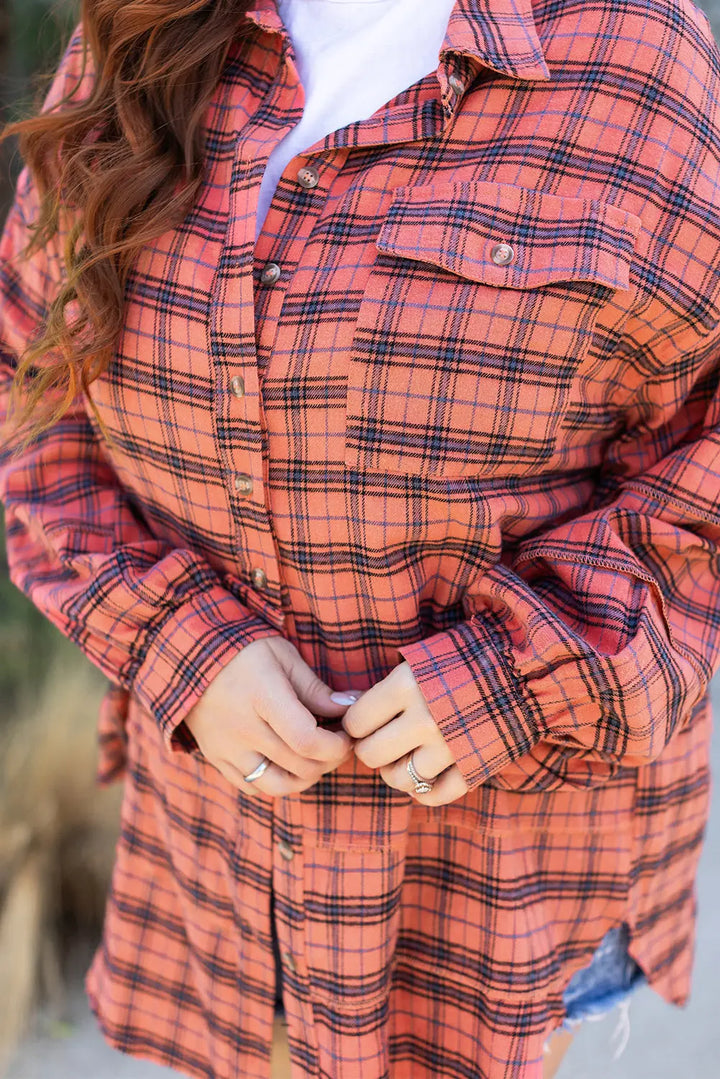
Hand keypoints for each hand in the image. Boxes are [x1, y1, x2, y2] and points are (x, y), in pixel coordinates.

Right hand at [184, 638, 354, 796]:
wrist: (188, 655)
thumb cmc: (244, 650)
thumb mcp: (284, 656)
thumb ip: (316, 688)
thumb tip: (351, 708)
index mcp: (262, 696)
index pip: (307, 740)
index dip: (336, 746)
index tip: (346, 734)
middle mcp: (242, 729)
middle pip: (299, 765)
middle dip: (330, 759)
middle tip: (339, 743)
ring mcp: (226, 748)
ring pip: (277, 785)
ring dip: (306, 777)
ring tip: (316, 757)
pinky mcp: (216, 758)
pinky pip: (252, 787)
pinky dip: (277, 782)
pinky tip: (287, 762)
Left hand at [342, 662, 469, 804]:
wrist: (525, 667)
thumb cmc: (464, 657)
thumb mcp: (420, 660)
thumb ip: (386, 688)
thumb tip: (345, 711)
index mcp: (407, 686)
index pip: (355, 722)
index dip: (356, 724)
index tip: (366, 720)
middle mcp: (425, 719)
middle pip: (370, 756)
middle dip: (371, 750)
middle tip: (382, 740)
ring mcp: (450, 748)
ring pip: (399, 780)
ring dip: (396, 771)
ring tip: (405, 756)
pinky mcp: (474, 767)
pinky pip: (434, 796)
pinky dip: (424, 791)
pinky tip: (425, 776)